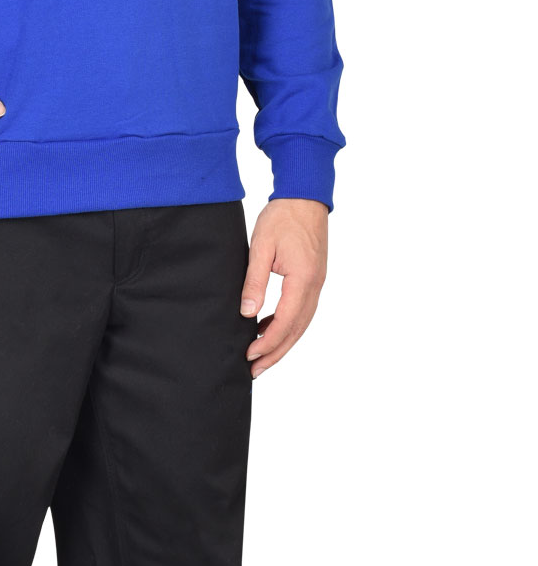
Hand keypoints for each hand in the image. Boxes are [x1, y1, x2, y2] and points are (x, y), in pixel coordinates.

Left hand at [239, 198, 327, 376]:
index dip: (267, 342)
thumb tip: (247, 313)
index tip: (249, 355)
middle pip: (297, 329)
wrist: (305, 195)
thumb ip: (254, 282)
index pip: (286, 321)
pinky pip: (303, 309)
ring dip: (283, 341)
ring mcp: (318, 282)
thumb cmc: (282, 217)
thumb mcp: (261, 248)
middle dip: (276, 352)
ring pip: (302, 322)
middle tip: (255, 370)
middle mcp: (315, 285)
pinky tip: (269, 328)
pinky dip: (288, 324)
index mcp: (303, 279)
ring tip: (262, 357)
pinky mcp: (314, 278)